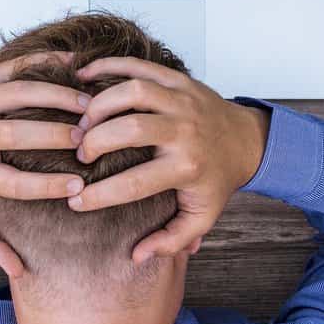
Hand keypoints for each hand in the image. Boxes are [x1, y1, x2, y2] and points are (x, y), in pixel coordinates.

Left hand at [0, 53, 89, 277]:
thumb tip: (18, 271)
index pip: (14, 183)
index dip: (48, 186)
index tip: (79, 186)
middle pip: (17, 135)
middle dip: (57, 135)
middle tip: (89, 139)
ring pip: (18, 95)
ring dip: (56, 96)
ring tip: (88, 103)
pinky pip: (14, 67)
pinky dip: (45, 63)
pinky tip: (74, 65)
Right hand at [68, 58, 269, 263]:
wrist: (248, 141)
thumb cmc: (218, 180)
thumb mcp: (201, 217)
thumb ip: (171, 240)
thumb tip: (136, 256)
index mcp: (187, 168)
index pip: (133, 183)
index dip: (99, 195)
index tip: (75, 202)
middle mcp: (184, 131)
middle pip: (130, 129)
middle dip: (95, 142)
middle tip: (80, 154)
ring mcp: (182, 100)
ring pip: (132, 91)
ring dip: (99, 105)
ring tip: (82, 122)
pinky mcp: (178, 79)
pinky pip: (139, 66)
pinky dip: (108, 66)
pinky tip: (83, 77)